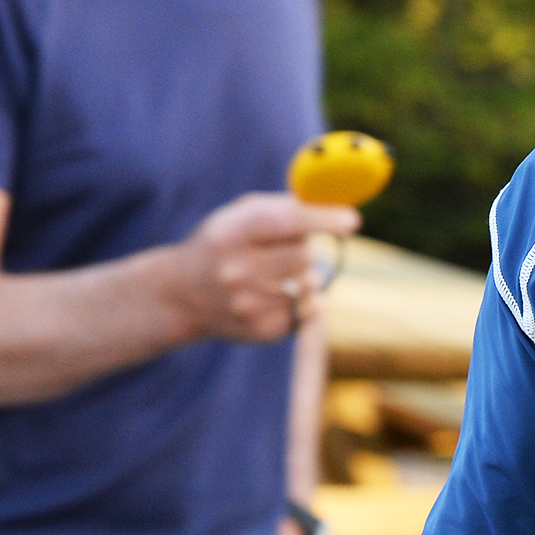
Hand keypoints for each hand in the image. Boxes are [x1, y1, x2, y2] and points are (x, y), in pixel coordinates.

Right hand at [168, 193, 358, 343]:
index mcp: (229, 234)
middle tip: (287, 248)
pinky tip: (274, 295)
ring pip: (310, 282)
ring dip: (304, 274)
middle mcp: (236, 271)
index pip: (284, 223)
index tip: (351, 220)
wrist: (182, 296)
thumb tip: (335, 204)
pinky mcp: (263, 330)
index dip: (322, 219)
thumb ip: (284, 207)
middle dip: (306, 248)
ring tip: (274, 274)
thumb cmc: (223, 244)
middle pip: (305, 256)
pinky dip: (304, 299)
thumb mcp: (239, 216)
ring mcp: (249, 305)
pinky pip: (310, 309)